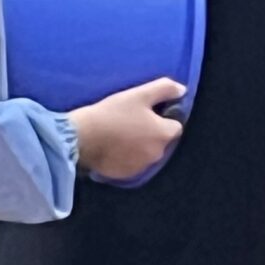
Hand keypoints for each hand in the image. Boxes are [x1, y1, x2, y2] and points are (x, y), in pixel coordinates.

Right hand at [68, 78, 184, 179]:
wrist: (82, 137)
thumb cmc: (112, 113)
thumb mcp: (139, 94)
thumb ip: (164, 89)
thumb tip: (182, 90)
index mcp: (164, 135)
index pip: (175, 126)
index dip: (164, 118)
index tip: (148, 112)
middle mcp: (158, 154)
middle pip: (161, 141)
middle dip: (152, 132)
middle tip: (132, 121)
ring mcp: (142, 167)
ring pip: (147, 153)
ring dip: (140, 145)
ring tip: (121, 134)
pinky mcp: (126, 175)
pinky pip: (132, 163)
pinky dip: (127, 156)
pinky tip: (114, 147)